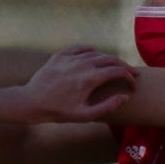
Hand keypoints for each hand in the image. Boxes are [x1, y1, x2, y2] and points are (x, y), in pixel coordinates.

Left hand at [19, 46, 136, 122]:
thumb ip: (107, 106)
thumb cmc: (58, 111)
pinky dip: (92, 51)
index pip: (117, 71)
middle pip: (110, 59)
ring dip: (109, 59)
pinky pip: (80, 48)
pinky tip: (96, 56)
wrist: (31, 102)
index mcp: (89, 79)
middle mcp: (82, 64)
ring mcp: (70, 58)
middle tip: (130, 72)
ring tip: (114, 67)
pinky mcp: (60, 55)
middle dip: (123, 65)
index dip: (128, 76)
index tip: (133, 84)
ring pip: (96, 53)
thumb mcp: (84, 115)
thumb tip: (124, 97)